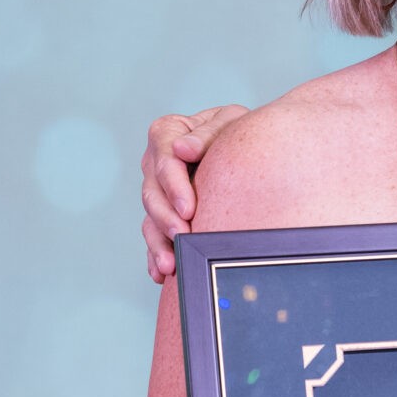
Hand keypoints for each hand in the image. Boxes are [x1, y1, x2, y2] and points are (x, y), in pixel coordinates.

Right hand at [140, 105, 248, 281]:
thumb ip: (208, 133)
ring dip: (159, 243)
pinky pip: (154, 237)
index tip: (189, 209)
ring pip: (150, 219)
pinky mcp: (162, 214)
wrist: (246, 150)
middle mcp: (155, 163)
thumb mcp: (231, 121)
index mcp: (167, 133)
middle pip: (152, 193)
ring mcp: (157, 190)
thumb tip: (181, 149)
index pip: (164, 160)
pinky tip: (162, 274)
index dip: (174, 186)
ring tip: (172, 264)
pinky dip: (156, 255)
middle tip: (184, 238)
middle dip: (167, 218)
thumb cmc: (239, 131)